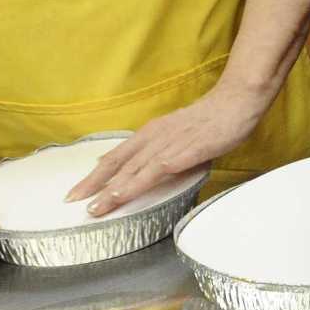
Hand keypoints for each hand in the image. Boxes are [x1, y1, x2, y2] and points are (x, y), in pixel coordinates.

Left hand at [65, 85, 265, 215]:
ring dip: (112, 190)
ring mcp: (169, 144)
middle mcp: (154, 137)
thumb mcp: (179, 133)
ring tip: (95, 208)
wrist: (237, 101)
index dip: (95, 175)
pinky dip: (139, 182)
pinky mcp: (186, 150)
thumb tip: (149, 169)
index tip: (78, 192)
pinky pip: (158, 170)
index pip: (116, 156)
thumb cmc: (212, 119)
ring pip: (134, 170)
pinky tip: (127, 193)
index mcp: (151, 133)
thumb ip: (163, 151)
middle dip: (94, 185)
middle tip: (73, 202)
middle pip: (118, 164)